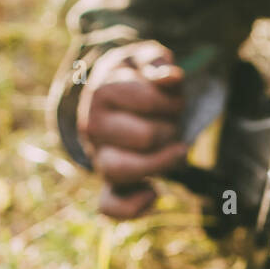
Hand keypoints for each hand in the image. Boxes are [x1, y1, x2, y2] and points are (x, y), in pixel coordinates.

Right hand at [77, 41, 188, 218]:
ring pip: (122, 171)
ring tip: (176, 152)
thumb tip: (170, 78)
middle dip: (170, 129)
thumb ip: (157, 63)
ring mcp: (99, 157)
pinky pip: (111, 206)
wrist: (115, 98)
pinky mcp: (109, 183)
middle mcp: (93, 127)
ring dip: (161, 164)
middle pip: (145, 137)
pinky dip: (133, 207)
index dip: (173, 100)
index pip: (149, 100)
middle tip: (172, 124)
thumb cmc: (138, 80)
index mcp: (102, 92)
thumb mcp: (145, 60)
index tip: (174, 98)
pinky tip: (154, 193)